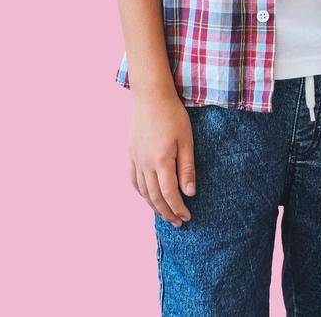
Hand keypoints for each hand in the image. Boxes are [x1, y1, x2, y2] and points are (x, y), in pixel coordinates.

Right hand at [130, 90, 195, 226]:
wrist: (151, 98)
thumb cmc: (173, 116)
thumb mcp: (187, 141)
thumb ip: (187, 168)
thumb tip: (189, 193)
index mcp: (161, 161)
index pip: (170, 194)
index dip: (178, 208)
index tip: (187, 217)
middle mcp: (145, 164)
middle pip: (155, 197)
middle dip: (167, 212)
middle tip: (178, 223)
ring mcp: (136, 160)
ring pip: (143, 191)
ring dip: (154, 206)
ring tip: (165, 214)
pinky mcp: (131, 155)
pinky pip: (134, 180)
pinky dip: (141, 193)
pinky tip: (148, 197)